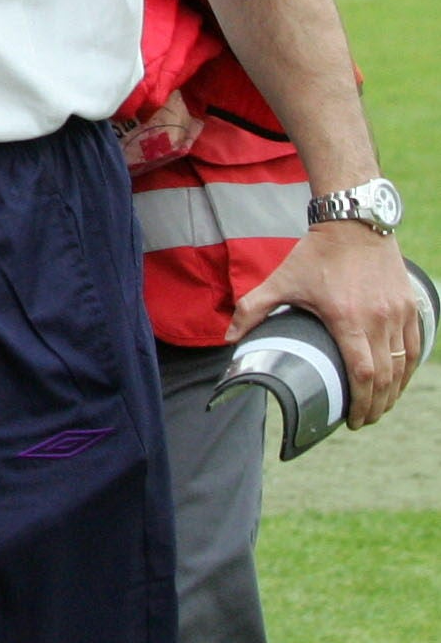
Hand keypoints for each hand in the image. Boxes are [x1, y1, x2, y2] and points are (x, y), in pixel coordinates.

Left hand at [231, 221, 423, 426]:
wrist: (353, 222)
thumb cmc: (315, 254)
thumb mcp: (281, 280)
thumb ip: (252, 309)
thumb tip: (228, 338)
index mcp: (347, 318)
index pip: (362, 374)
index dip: (359, 402)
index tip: (350, 420)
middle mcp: (378, 320)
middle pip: (385, 377)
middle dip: (375, 406)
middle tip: (362, 421)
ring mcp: (398, 313)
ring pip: (402, 365)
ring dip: (393, 392)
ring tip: (378, 407)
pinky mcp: (410, 306)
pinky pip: (414, 346)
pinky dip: (407, 369)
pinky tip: (398, 382)